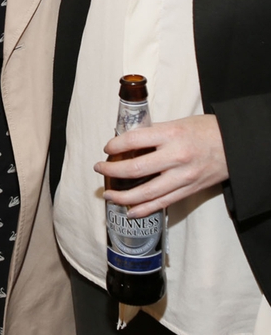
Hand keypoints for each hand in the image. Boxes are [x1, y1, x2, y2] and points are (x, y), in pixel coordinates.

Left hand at [94, 114, 228, 217]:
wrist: (234, 145)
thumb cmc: (205, 130)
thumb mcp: (177, 123)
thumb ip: (154, 135)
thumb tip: (128, 144)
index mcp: (171, 134)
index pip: (134, 140)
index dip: (115, 146)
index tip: (107, 149)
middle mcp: (175, 157)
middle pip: (135, 169)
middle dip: (112, 171)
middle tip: (99, 170)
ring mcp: (182, 177)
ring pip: (146, 192)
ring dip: (123, 196)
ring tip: (108, 195)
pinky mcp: (188, 190)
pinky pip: (162, 203)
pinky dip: (144, 209)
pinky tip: (130, 211)